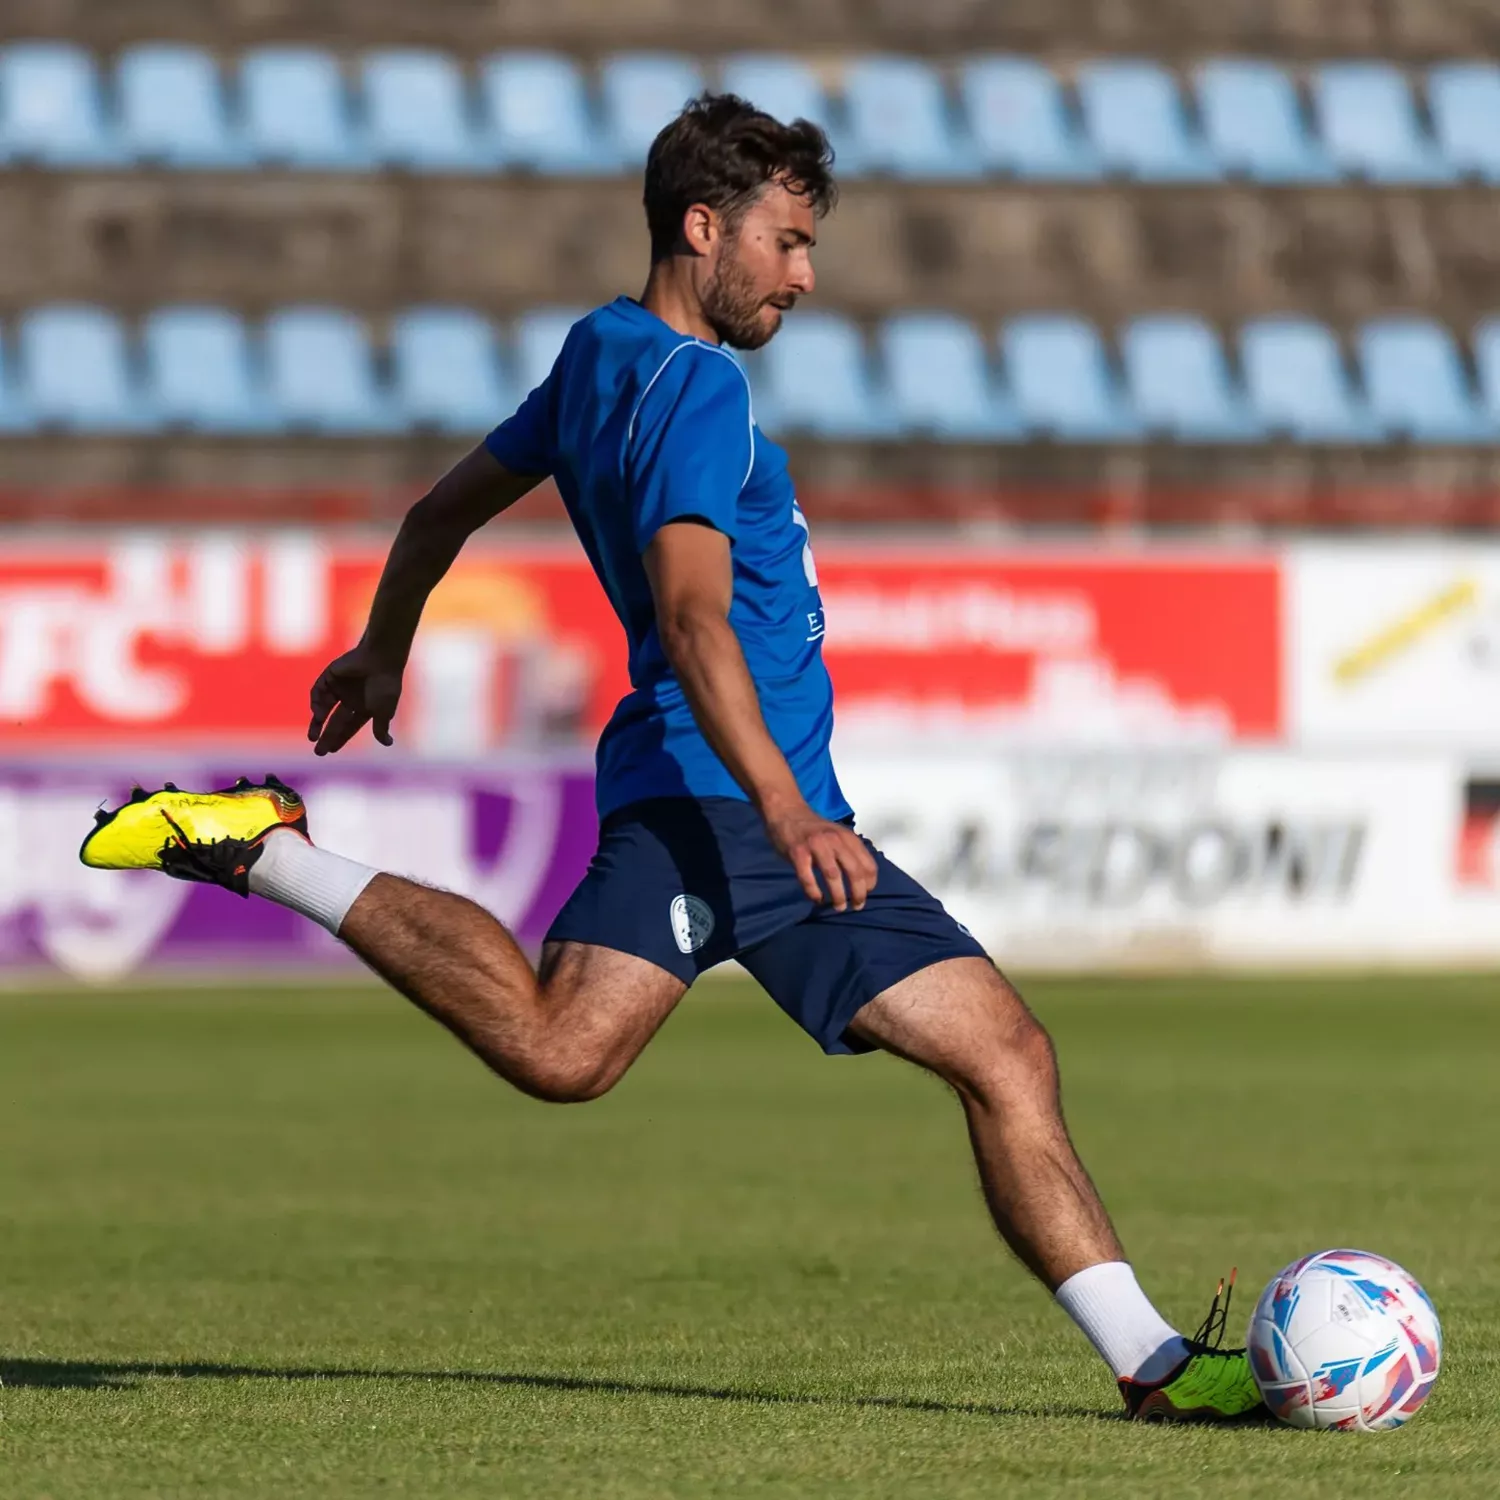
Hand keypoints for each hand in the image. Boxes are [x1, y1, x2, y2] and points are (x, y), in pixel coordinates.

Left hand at [307, 640, 403, 755]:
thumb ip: (381, 728)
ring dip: (317, 723)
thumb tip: (388, 744)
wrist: (380, 659)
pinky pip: (318, 691)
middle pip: (335, 721)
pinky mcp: (330, 676)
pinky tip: (318, 714)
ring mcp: (339, 687)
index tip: (331, 751)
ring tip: (313, 736)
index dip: (340, 738)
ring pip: (324, 708)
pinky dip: (316, 702)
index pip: (349, 726)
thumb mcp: (384, 711)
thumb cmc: (385, 686)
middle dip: (326, 736)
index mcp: (364, 707)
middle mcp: (351, 698)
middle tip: (318, 752)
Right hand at [763, 801, 878, 911]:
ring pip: (833, 876)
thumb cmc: (813, 829)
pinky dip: (813, 892)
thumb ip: (847, 852)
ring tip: (839, 907)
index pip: (868, 864)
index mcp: (848, 837)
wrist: (786, 811)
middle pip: (854, 871)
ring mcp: (816, 845)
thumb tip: (860, 881)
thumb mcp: (837, 835)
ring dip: (838, 896)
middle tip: (856, 906)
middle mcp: (835, 840)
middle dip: (858, 893)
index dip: (870, 883)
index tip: (866, 893)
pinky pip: (807, 877)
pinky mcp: (797, 852)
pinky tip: (816, 899)